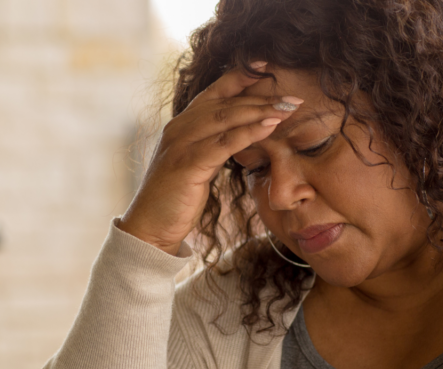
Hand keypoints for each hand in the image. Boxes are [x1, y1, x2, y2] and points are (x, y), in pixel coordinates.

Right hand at [118, 62, 301, 254]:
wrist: (149, 227)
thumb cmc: (175, 198)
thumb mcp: (197, 164)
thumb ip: (214, 146)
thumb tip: (243, 136)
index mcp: (181, 124)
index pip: (215, 91)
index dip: (242, 76)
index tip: (269, 67)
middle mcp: (179, 127)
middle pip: (227, 103)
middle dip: (262, 97)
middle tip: (293, 98)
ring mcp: (181, 144)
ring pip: (227, 118)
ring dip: (261, 111)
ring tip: (289, 108)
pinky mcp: (187, 164)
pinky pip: (223, 143)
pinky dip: (249, 132)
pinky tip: (270, 127)